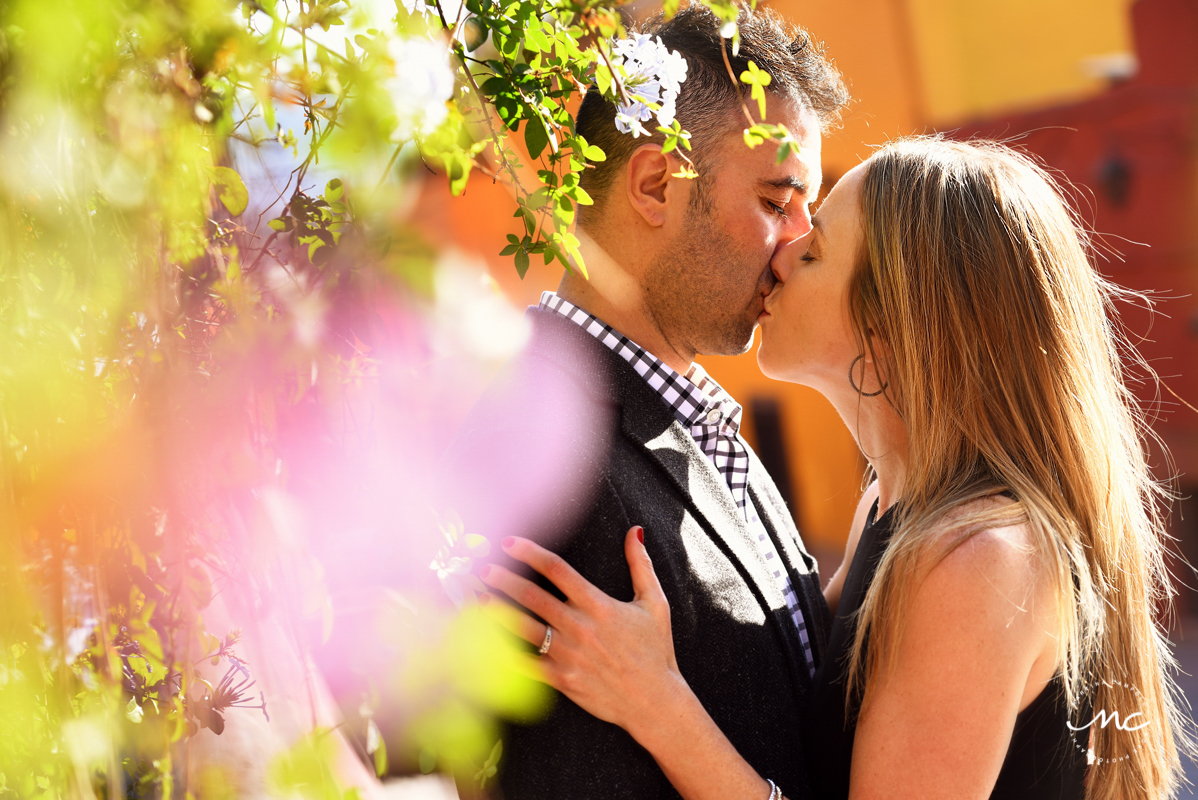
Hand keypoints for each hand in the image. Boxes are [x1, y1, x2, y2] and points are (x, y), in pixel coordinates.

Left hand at [479, 526, 687, 740]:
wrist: (656, 701)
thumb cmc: (656, 651)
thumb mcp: (655, 603)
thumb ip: (640, 565)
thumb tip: (635, 531)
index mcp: (598, 605)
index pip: (558, 570)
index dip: (531, 553)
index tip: (509, 542)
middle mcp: (579, 627)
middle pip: (533, 597)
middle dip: (504, 579)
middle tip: (481, 567)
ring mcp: (569, 655)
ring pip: (524, 629)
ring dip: (498, 612)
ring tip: (476, 598)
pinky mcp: (562, 680)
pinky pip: (527, 665)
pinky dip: (504, 654)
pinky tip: (486, 642)